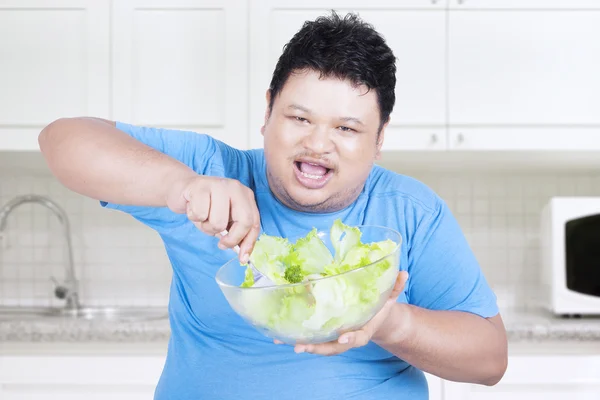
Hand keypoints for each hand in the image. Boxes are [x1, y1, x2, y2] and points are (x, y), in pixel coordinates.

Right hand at [167, 175, 259, 260]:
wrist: (182, 189)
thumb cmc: (205, 207)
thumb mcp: (224, 220)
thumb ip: (234, 233)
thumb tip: (242, 254)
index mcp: (245, 196)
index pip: (254, 222)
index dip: (249, 242)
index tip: (242, 258)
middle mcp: (235, 188)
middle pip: (243, 221)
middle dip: (232, 239)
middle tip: (221, 243)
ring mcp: (218, 185)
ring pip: (218, 222)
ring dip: (207, 227)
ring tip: (202, 217)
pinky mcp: (200, 186)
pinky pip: (200, 214)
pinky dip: (194, 217)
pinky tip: (192, 208)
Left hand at [276, 270, 408, 355]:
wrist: (375, 319)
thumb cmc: (379, 307)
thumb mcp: (389, 297)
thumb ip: (395, 286)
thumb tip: (403, 272)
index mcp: (363, 330)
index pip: (358, 338)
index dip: (351, 339)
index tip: (344, 338)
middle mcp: (347, 336)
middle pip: (332, 347)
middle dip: (317, 347)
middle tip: (300, 347)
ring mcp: (335, 337)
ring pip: (318, 344)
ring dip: (301, 343)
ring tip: (283, 340)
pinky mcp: (325, 333)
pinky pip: (310, 337)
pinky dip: (294, 336)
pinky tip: (278, 333)